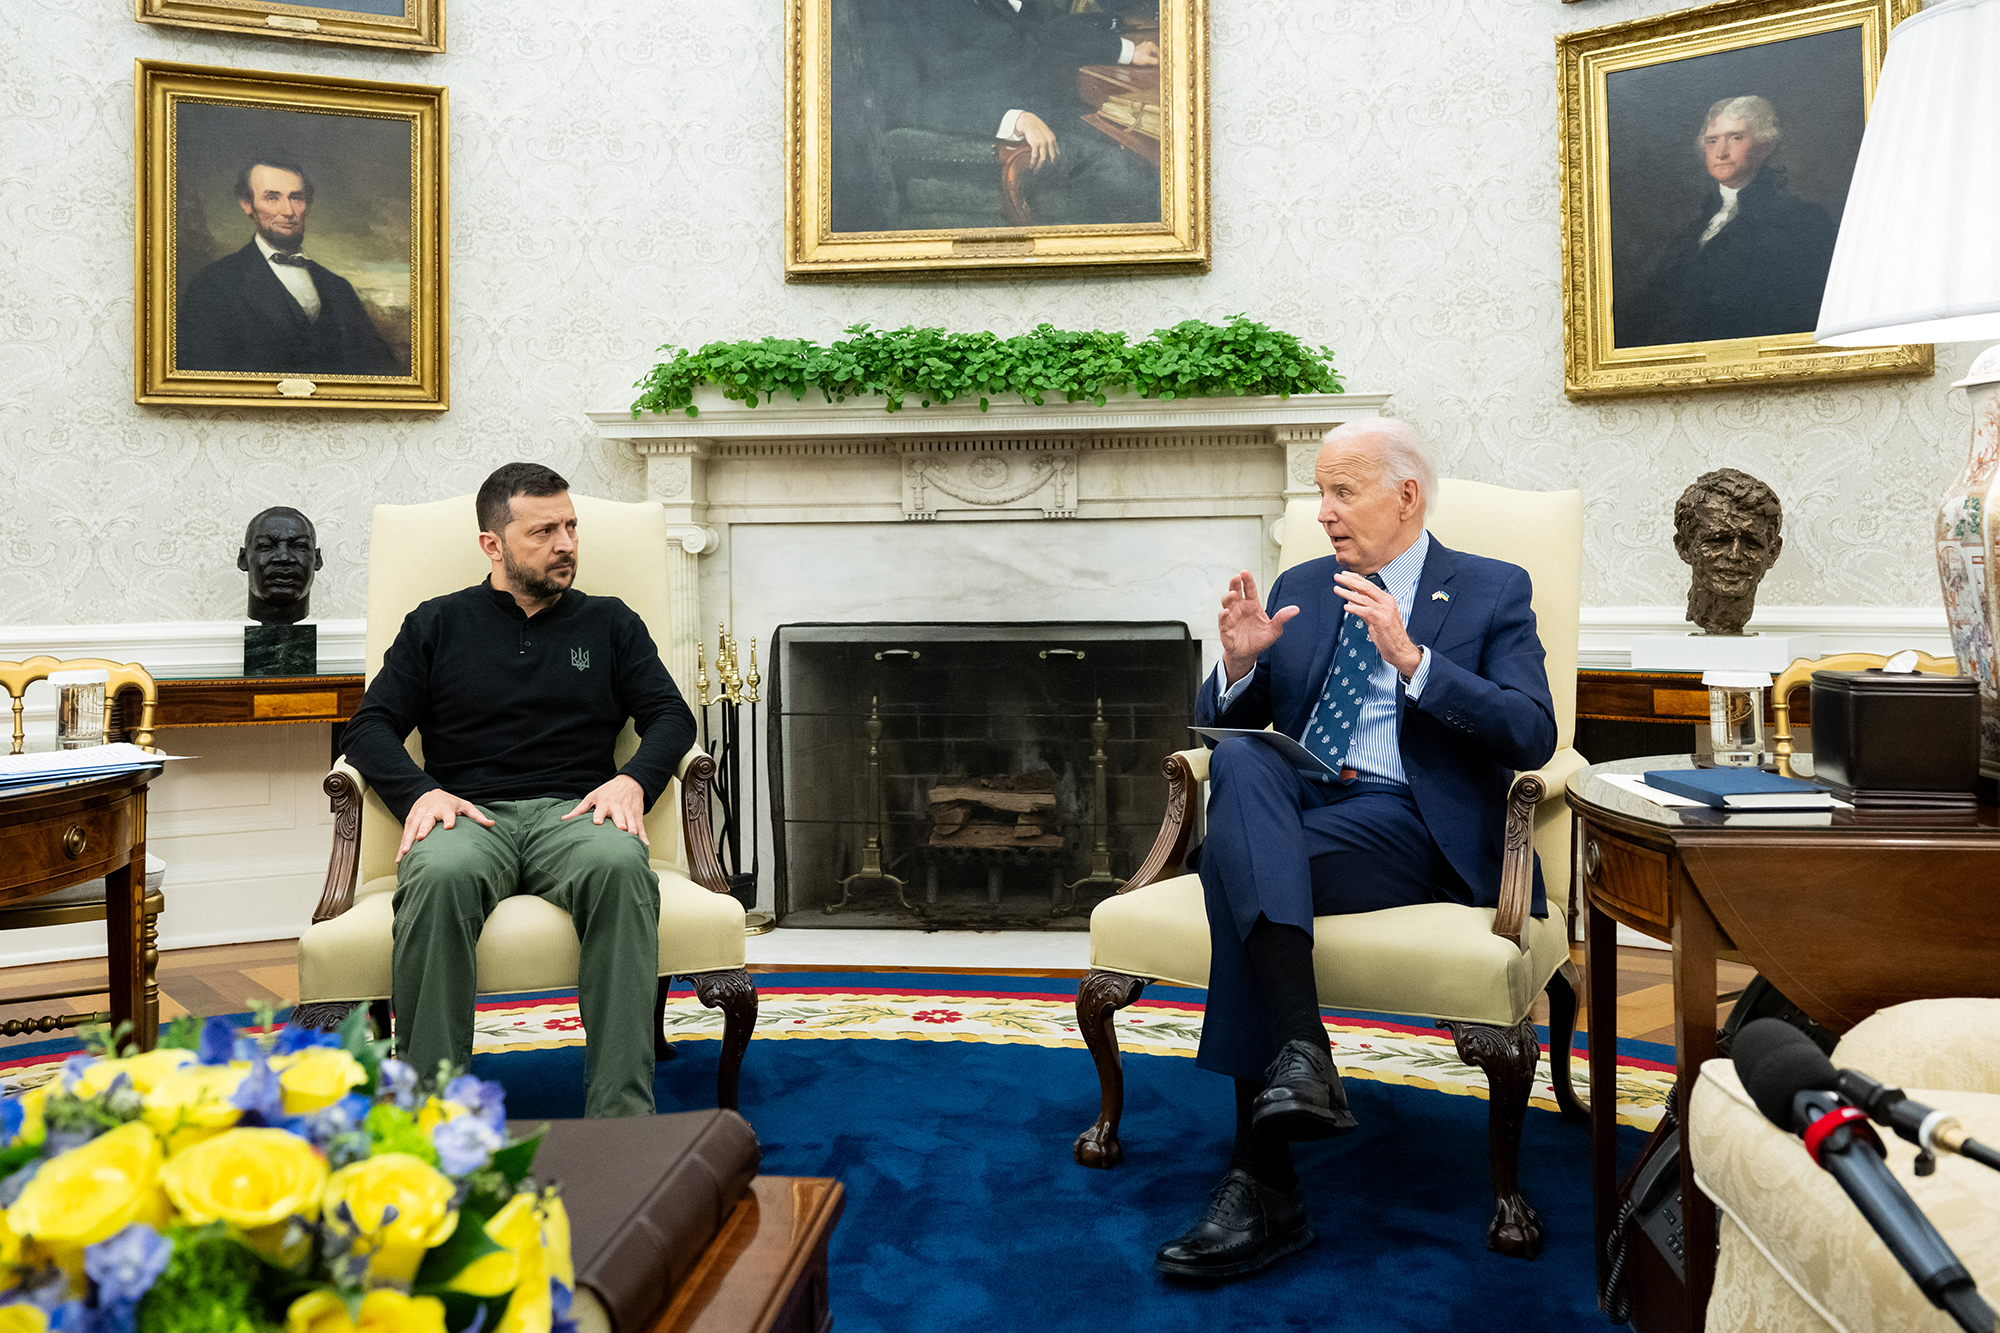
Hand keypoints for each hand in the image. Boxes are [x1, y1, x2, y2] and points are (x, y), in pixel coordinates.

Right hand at [397, 789, 493, 863]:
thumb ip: (477, 816)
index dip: (449, 819)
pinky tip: (399, 858)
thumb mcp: (465, 806)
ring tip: (405, 852)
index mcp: (446, 808)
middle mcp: (430, 811)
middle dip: (423, 829)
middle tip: (421, 839)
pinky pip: (405, 833)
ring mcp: (418, 815)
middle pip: (426, 820)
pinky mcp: (410, 820)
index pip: (449, 813)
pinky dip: (401, 845)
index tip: (449, 826)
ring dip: (408, 840)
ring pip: (413, 828)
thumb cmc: (451, 803)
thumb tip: (492, 824)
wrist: (429, 793)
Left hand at [561, 774, 649, 845]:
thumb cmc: (607, 792)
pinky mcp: (637, 816)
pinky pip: (641, 827)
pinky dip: (644, 836)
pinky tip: (645, 845)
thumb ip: (579, 810)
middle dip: (621, 823)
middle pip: (619, 817)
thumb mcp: (592, 797)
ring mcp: (629, 812)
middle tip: (622, 829)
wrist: (630, 782)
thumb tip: (564, 819)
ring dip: (633, 829)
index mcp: (604, 804)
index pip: (600, 810)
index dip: (599, 816)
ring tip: (633, 838)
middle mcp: (617, 808)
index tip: (598, 822)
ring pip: (631, 822)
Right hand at [1016, 112, 1060, 169]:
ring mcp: (1042, 142)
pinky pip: (1035, 156)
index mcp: (1053, 139)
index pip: (1057, 154)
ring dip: (1039, 167)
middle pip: (1052, 158)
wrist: (1029, 121)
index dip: (1055, 163)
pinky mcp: (1035, 143)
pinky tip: (1030, 166)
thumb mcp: (1046, 133)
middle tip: (1045, 173)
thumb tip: (1051, 152)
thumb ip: (1050, 141)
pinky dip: (1033, 162)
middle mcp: (1049, 141)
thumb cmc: (1037, 129)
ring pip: (1043, 159)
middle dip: (1049, 167)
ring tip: (1036, 172)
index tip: (1052, 168)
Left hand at [1130, 40, 1158, 64]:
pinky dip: (1150, 54)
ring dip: (1153, 56)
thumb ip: (1155, 61)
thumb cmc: (1137, 57)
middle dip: (1157, 56)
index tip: (1160, 62)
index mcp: (1151, 45)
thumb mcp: (1147, 60)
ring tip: (1153, 61)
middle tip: (1158, 62)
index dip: (1160, 57)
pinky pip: (1149, 51)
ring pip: (1152, 51)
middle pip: (1156, 51)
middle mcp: (1149, 43)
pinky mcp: (1143, 47)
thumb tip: (1160, 62)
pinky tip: (1149, 58)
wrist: (1129, 54)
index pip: (1159, 52)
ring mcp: (1145, 45)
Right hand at [1218, 571, 1298, 685]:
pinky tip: (1226, 612)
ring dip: (1228, 597)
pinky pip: (1223, 620)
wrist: (1249, 654)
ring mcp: (1232, 617)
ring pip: (1227, 603)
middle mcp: (1240, 608)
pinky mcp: (1226, 629)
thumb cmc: (1259, 639)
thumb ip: (1282, 618)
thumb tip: (1296, 609)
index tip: (1245, 572)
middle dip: (1234, 584)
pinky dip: (1223, 615)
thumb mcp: (1274, 629)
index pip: (1249, 589)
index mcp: (1252, 605)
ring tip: (1232, 594)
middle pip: (1235, 592)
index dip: (1247, 580)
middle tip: (1236, 577)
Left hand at [1334, 572, 1422, 677]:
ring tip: (1337, 589)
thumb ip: (1365, 608)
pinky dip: (1355, 608)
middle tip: (1337, 577)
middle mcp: (1387, 602)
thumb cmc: (1388, 635)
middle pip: (1366, 587)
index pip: (1369, 585)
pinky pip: (1366, 611)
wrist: (1400, 649)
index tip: (1344, 574)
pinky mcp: (1382, 621)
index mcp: (1386, 600)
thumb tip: (1351, 599)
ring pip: (1364, 598)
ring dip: (1348, 593)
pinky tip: (1346, 607)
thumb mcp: (1376, 617)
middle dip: (1350, 581)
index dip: (1355, 578)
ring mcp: (1385, 611)